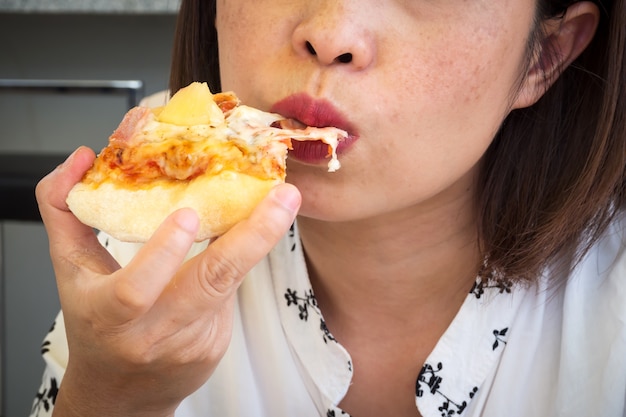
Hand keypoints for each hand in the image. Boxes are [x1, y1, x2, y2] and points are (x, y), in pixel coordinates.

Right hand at [36, 147, 300, 416]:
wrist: (119, 394)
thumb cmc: (93, 322)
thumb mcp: (70, 268)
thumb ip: (63, 210)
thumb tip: (83, 157)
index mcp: (108, 316)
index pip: (134, 291)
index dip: (163, 253)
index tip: (188, 214)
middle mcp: (154, 334)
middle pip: (209, 284)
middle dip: (253, 237)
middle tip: (283, 197)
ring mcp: (191, 343)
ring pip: (231, 284)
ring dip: (259, 240)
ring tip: (283, 202)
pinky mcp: (215, 345)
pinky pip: (231, 293)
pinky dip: (238, 260)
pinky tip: (244, 239)